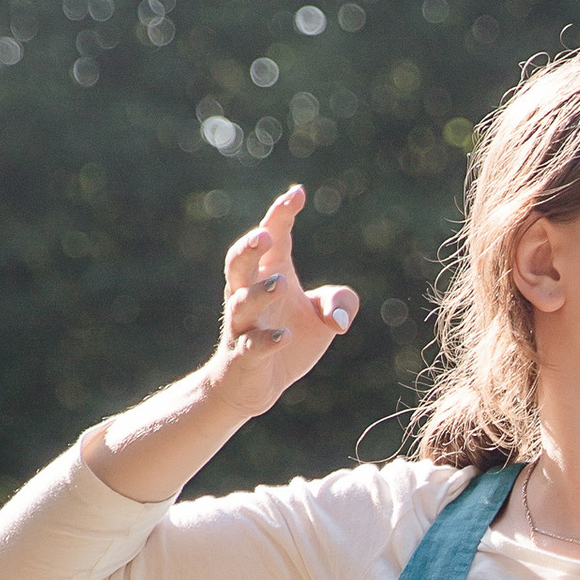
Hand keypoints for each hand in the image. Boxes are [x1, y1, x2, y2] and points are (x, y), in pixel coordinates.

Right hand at [213, 186, 357, 415]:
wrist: (254, 386)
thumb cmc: (286, 341)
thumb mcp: (323, 318)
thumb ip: (340, 302)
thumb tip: (340, 317)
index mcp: (269, 274)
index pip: (272, 238)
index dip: (280, 215)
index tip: (297, 194)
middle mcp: (249, 295)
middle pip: (239, 263)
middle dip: (249, 248)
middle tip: (266, 235)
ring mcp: (243, 326)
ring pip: (242, 302)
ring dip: (261, 292)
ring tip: (282, 282)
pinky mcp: (244, 356)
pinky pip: (252, 345)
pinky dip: (267, 340)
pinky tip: (284, 336)